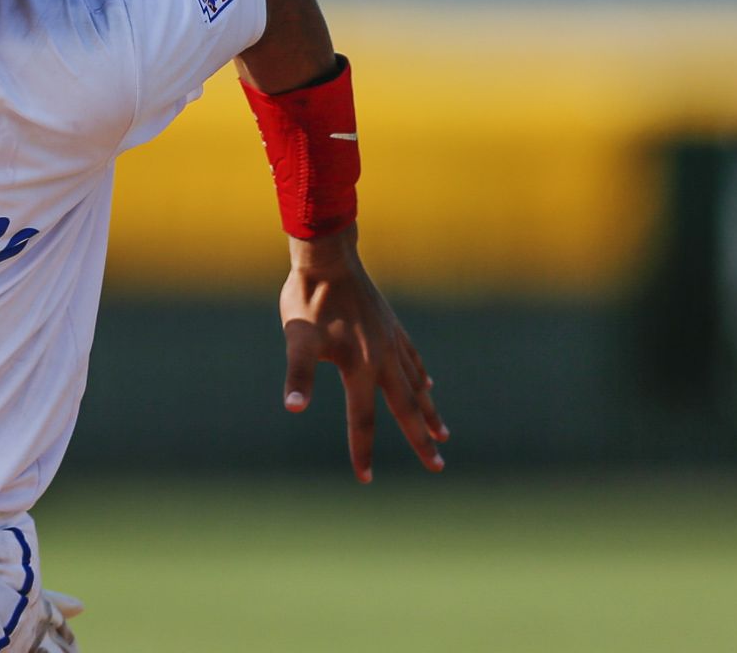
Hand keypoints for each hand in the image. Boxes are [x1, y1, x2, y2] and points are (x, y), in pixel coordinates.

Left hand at [279, 226, 448, 481]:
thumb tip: (293, 407)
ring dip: (428, 411)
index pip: (361, 420)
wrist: (328, 257)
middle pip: (406, 408)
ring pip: (416, 385)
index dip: (362, 451)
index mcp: (360, 367)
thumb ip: (298, 375)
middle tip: (438, 466)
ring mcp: (391, 341)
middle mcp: (383, 358)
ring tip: (443, 434)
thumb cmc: (308, 299)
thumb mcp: (297, 339)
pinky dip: (421, 375)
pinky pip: (413, 358)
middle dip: (420, 440)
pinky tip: (428, 383)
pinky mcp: (391, 326)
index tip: (366, 479)